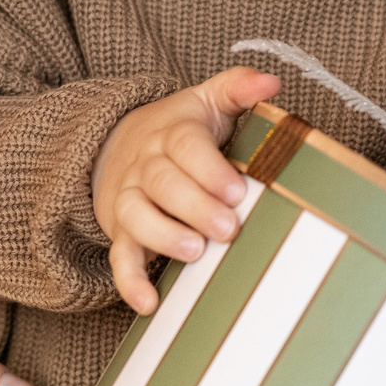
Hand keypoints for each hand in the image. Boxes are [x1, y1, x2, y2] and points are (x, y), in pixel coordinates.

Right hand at [93, 68, 279, 313]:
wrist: (113, 146)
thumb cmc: (176, 131)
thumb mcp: (204, 102)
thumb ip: (236, 88)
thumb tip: (272, 82)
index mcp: (172, 133)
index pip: (186, 146)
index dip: (209, 168)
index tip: (236, 189)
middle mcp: (146, 166)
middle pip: (163, 183)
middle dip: (194, 206)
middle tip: (229, 227)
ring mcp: (130, 199)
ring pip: (136, 215)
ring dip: (163, 235)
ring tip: (195, 251)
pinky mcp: (121, 231)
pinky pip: (119, 256)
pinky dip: (130, 281)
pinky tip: (149, 303)